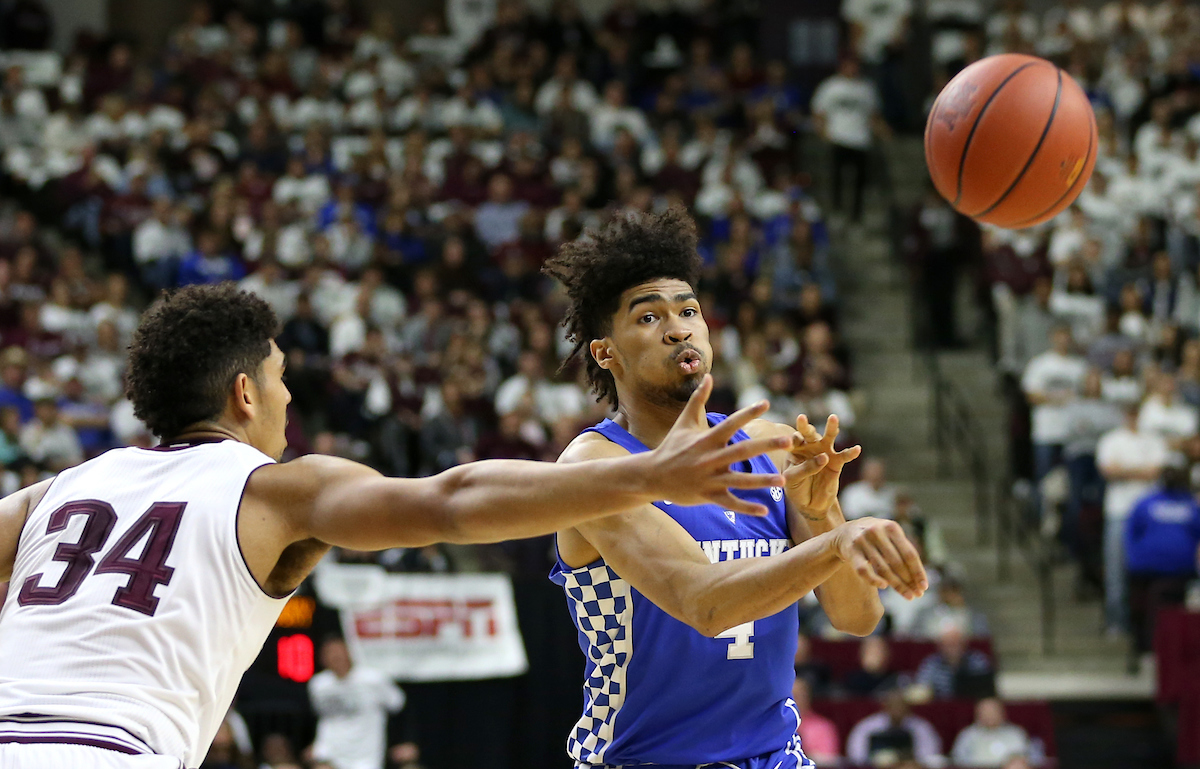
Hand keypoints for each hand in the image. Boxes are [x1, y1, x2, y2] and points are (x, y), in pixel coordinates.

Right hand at [647, 375, 824, 515]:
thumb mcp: (684, 422)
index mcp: (706, 439)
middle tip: (788, 440)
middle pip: (741, 451)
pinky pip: (730, 503)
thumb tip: (708, 376)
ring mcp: (709, 479)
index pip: (730, 423)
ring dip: (761, 481)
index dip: (747, 412)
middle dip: (765, 446)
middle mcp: (709, 458)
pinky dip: (746, 508)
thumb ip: (698, 399)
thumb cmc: (671, 447)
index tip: (766, 403)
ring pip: (739, 480)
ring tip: (783, 479)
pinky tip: (764, 510)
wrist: (652, 475)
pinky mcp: (707, 495)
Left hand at [783, 414, 860, 519]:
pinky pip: (844, 456)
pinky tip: (857, 449)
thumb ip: (805, 468)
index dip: (790, 440)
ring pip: (828, 438)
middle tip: (801, 418)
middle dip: (805, 426)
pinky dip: (851, 452)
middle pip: (808, 434)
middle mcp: (809, 447)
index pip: (792, 441)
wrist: (811, 503)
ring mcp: (824, 452)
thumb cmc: (797, 488)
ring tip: (833, 418)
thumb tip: (824, 457)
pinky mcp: (836, 462)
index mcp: (794, 450)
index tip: (788, 442)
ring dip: (830, 428)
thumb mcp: (794, 480)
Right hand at [830, 517, 927, 598]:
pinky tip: (884, 586)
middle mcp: (877, 532)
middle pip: (898, 562)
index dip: (918, 571)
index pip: (909, 553)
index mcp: (891, 527)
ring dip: (897, 585)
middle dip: (909, 581)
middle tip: (917, 595)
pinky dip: (874, 580)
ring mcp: (863, 541)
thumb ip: (903, 550)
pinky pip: (864, 570)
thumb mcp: (890, 535)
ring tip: (908, 595)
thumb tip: (920, 579)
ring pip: (883, 568)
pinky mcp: (851, 551)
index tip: (924, 586)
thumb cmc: (876, 538)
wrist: (845, 532)